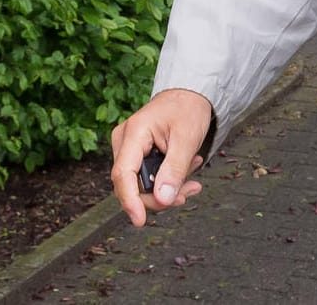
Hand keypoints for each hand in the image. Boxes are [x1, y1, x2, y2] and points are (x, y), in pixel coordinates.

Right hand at [110, 88, 211, 225]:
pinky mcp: (136, 155)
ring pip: (141, 185)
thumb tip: (162, 199)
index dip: (130, 201)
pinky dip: (167, 180)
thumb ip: (175, 170)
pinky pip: (147, 178)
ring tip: (193, 175)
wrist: (189, 95)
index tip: (140, 221)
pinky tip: (186, 169)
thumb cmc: (188, 109)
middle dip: (161, 195)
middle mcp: (125, 141)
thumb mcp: (187, 139)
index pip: (123, 174)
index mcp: (134, 132)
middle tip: (190, 190)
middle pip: (132, 185)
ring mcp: (129, 149)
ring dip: (168, 188)